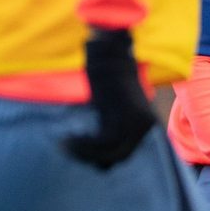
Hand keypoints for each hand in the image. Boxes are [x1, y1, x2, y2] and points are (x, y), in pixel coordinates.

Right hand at [63, 28, 155, 169]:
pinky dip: (83, 143)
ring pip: (110, 151)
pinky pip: (103, 141)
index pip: (123, 154)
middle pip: (119, 156)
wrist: (109, 52)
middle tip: (68, 150)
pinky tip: (69, 138)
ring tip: (64, 144)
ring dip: (84, 151)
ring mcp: (136, 121)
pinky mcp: (123, 116)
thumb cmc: (105, 72)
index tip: (78, 150)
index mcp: (145, 122)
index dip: (99, 158)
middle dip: (90, 157)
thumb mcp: (110, 103)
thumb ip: (108, 122)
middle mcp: (144, 124)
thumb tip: (96, 148)